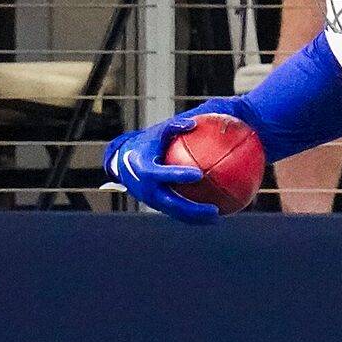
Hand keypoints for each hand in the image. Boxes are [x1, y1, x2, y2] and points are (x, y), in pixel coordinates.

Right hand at [103, 114, 219, 223]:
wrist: (123, 164)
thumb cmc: (145, 144)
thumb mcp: (157, 133)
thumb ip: (174, 127)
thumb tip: (194, 123)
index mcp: (145, 170)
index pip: (163, 174)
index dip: (179, 175)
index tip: (199, 174)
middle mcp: (148, 189)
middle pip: (172, 202)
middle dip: (192, 209)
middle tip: (214, 209)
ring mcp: (152, 200)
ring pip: (175, 213)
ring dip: (195, 218)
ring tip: (217, 219)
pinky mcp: (157, 206)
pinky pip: (176, 213)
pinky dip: (192, 217)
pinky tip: (210, 216)